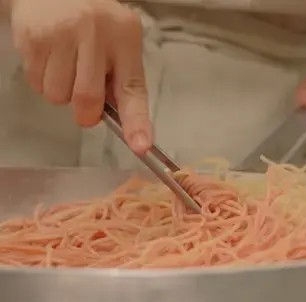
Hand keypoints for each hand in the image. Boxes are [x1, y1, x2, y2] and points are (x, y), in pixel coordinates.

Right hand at [10, 0, 152, 152]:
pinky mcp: (33, 40)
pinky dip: (44, 81)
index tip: (141, 145)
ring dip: (62, 93)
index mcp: (124, 37)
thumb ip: (122, 77)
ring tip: (66, 66)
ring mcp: (61, 36)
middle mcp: (94, 34)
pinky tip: (50, 59)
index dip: (136, 122)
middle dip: (86, 113)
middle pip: (87, 100)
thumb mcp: (119, 40)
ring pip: (59, 97)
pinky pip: (37, 84)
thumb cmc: (94, 21)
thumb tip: (119, 119)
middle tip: (87, 104)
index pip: (132, 87)